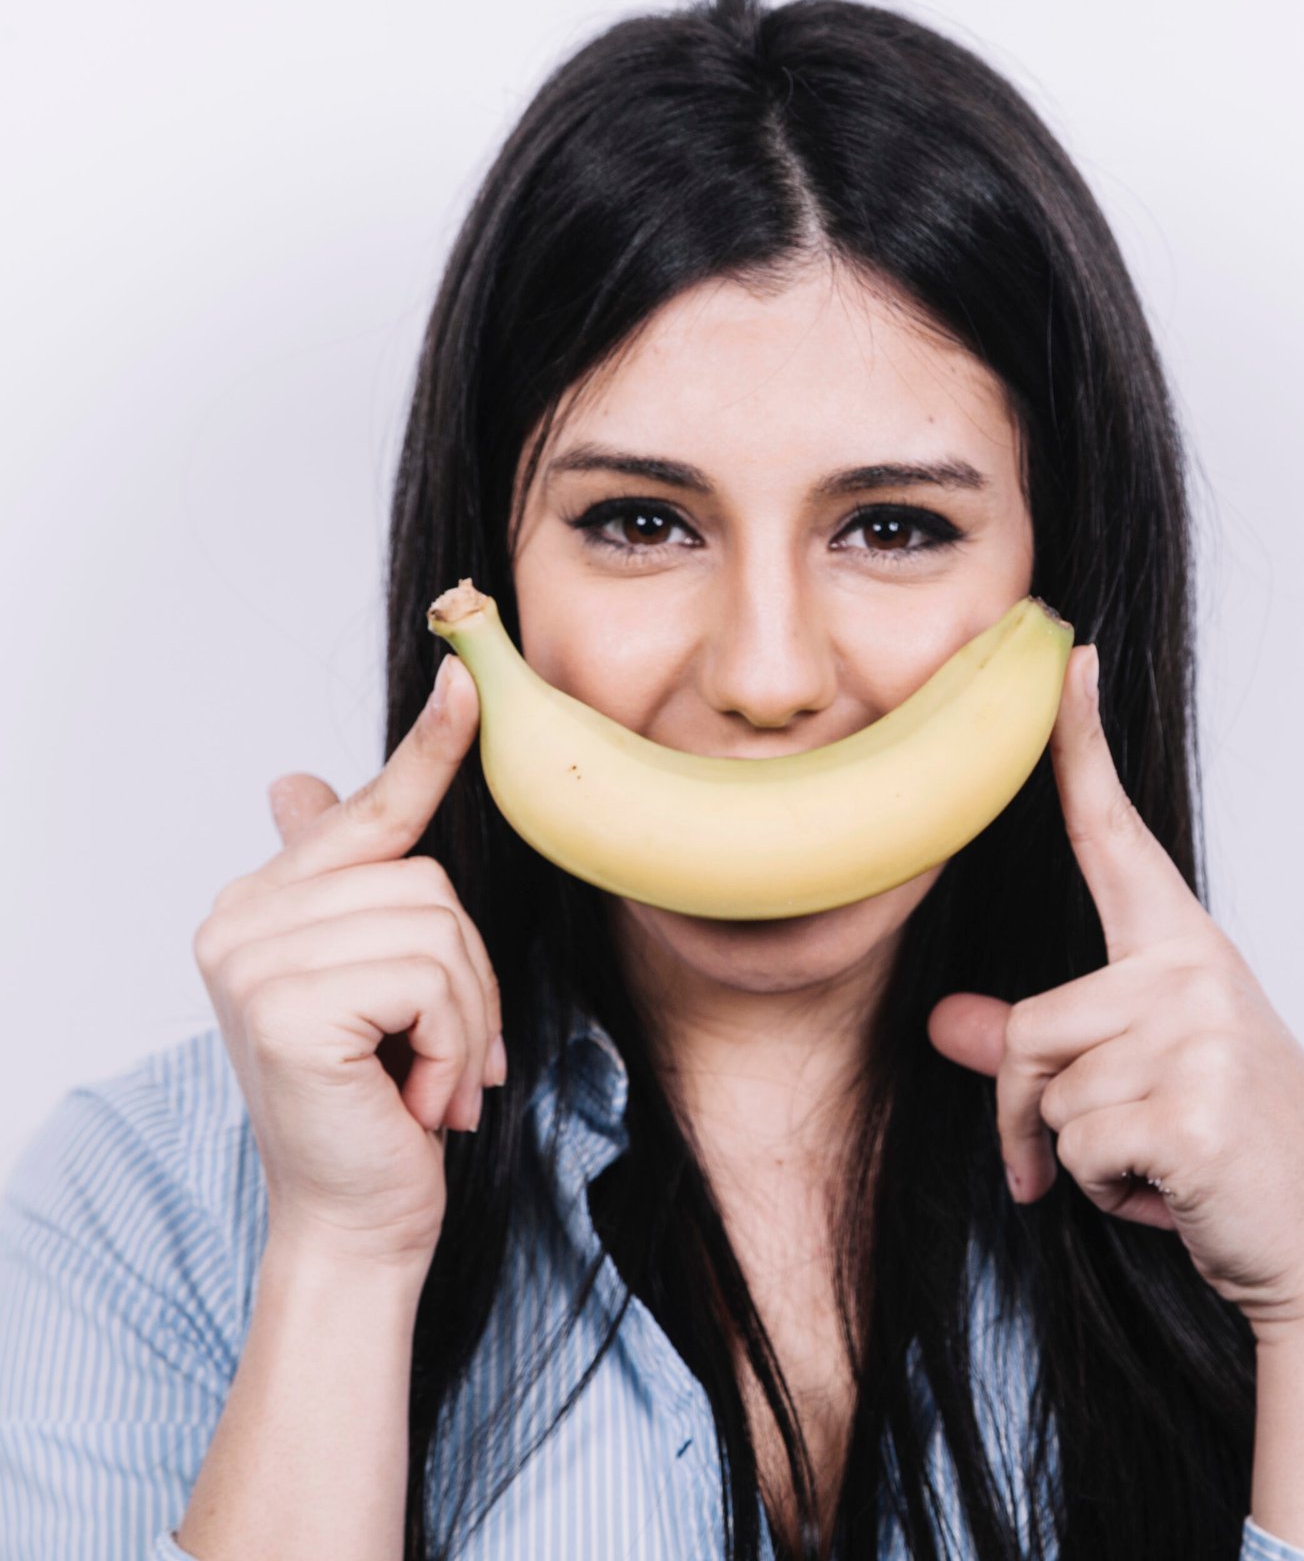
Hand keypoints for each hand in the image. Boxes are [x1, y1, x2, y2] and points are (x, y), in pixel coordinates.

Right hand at [191, 654, 504, 1273]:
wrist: (358, 1221)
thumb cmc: (380, 1103)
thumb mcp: (377, 984)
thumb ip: (352, 889)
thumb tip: (299, 780)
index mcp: (263, 904)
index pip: (364, 813)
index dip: (426, 750)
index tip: (465, 677)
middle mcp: (240, 919)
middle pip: (428, 879)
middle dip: (468, 977)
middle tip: (444, 1054)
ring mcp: (252, 958)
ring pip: (438, 926)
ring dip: (466, 1018)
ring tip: (431, 1080)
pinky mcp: (284, 1004)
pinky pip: (429, 976)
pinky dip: (452, 1042)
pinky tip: (416, 1096)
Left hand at [927, 645, 1303, 1329]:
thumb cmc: (1226, 1152)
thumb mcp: (1132, 1083)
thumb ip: (1035, 1047)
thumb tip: (943, 1022)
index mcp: (1182, 951)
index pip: (1115, 834)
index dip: (1080, 744)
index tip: (1066, 658)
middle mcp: (1192, 972)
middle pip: (1028, 1030)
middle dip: (1030, 1115)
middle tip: (1100, 1156)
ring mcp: (1200, 1034)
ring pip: (1047, 1096)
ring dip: (1078, 1158)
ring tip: (1159, 1168)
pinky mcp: (1194, 1107)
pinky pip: (1076, 1148)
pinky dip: (1103, 1193)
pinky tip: (1172, 1193)